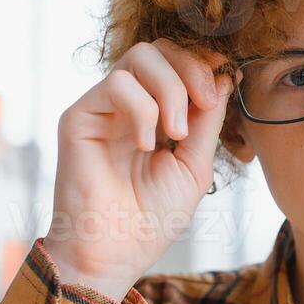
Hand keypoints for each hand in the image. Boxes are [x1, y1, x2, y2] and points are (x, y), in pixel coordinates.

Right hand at [44, 38, 232, 299]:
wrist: (115, 252)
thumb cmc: (152, 218)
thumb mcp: (194, 165)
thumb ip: (206, 121)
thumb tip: (223, 76)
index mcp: (155, 114)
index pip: (177, 64)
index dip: (201, 65)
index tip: (222, 84)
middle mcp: (127, 104)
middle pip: (159, 50)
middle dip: (191, 69)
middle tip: (206, 105)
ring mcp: (103, 108)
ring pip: (139, 57)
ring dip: (170, 89)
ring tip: (175, 134)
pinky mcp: (80, 116)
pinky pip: (117, 84)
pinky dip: (141, 109)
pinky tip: (146, 145)